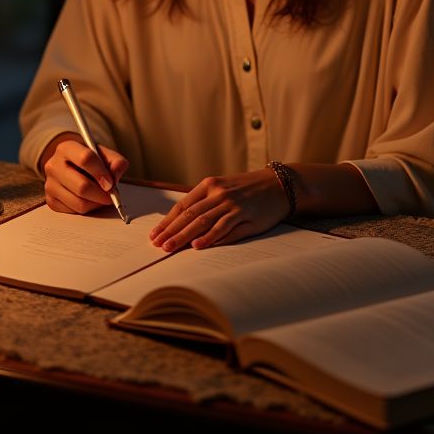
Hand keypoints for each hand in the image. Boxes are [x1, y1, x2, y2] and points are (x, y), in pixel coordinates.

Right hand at [40, 133, 129, 214]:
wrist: (71, 165)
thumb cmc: (89, 160)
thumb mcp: (103, 154)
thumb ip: (115, 161)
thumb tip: (116, 174)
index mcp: (66, 148)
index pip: (85, 159)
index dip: (101, 173)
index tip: (111, 183)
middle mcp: (53, 165)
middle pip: (81, 186)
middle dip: (101, 194)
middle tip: (111, 195)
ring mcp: (49, 184)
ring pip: (79, 203)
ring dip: (96, 203)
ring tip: (101, 197)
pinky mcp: (51, 201)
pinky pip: (74, 212)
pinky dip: (87, 209)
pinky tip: (89, 200)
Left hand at [150, 169, 289, 250]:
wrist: (278, 185)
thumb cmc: (249, 189)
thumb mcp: (224, 188)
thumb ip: (205, 203)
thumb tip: (183, 223)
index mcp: (209, 185)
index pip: (182, 205)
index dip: (167, 221)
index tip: (155, 234)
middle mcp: (218, 193)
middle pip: (189, 215)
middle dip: (171, 231)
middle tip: (157, 245)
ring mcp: (231, 204)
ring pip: (202, 222)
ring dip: (184, 236)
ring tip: (170, 248)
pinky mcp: (245, 215)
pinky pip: (223, 228)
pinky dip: (209, 238)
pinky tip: (197, 246)